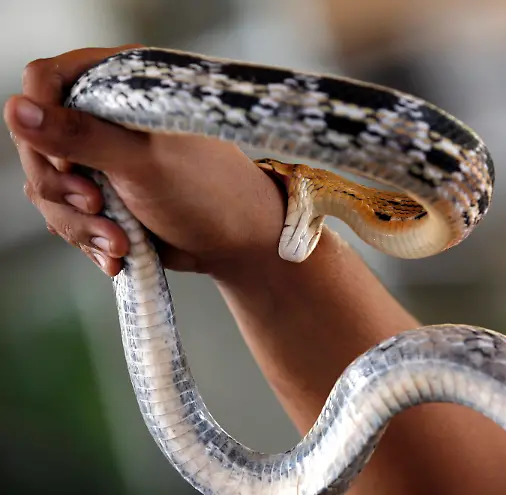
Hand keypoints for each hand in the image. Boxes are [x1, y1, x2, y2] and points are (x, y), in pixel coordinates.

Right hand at [4, 45, 288, 276]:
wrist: (238, 242)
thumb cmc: (208, 192)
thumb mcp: (143, 162)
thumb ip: (81, 135)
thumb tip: (17, 108)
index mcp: (123, 84)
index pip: (49, 79)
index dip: (44, 120)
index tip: (70, 162)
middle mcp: (107, 114)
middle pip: (38, 140)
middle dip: (63, 187)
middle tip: (97, 207)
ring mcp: (103, 155)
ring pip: (48, 185)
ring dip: (80, 223)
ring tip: (121, 243)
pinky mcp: (103, 191)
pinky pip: (66, 213)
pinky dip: (89, 237)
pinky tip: (119, 254)